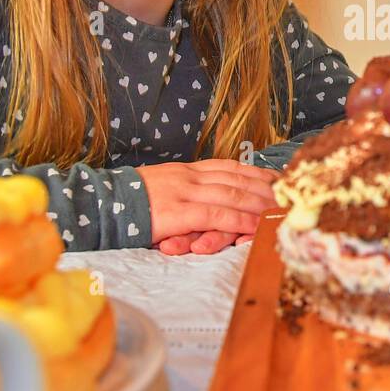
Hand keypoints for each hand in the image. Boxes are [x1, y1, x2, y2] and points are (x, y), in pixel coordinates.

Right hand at [138, 159, 279, 255]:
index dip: (256, 171)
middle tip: (290, 193)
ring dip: (260, 203)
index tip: (276, 176)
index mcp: (185, 171)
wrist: (99, 203)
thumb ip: (182, 191)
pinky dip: (241, 219)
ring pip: (233, 194)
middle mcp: (190, 177)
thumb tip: (202, 201)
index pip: (229, 167)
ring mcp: (185, 193)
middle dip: (266, 187)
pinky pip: (217, 215)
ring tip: (281, 210)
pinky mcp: (179, 212)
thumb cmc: (126, 201)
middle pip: (237, 178)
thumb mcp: (159, 188)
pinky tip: (256, 224)